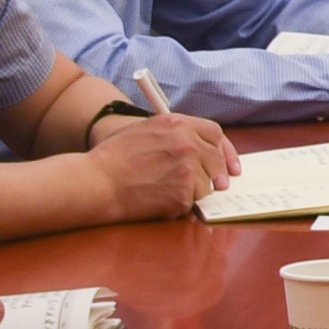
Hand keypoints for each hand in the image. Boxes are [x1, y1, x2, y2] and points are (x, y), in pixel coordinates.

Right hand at [85, 111, 238, 218]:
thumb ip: (175, 133)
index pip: (215, 133)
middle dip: (217, 174)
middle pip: (217, 160)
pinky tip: (159, 199)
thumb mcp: (145, 130)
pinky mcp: (183, 194)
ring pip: (208, 185)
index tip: (229, 163)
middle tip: (216, 184)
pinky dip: (181, 205)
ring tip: (166, 189)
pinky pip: (192, 202)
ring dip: (195, 191)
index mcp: (178, 124)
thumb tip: (200, 146)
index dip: (224, 149)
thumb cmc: (114, 157)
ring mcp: (188, 170)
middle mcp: (187, 144)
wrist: (98, 181)